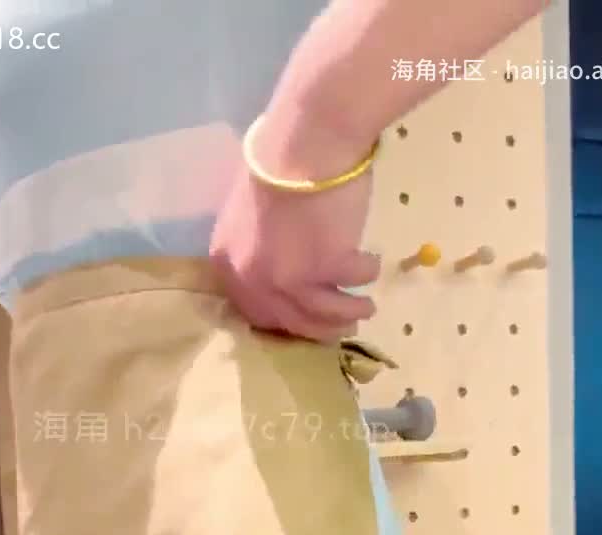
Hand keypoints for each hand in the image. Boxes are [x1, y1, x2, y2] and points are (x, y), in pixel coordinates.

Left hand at [209, 125, 379, 343]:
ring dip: (349, 313)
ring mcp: (290, 279)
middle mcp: (253, 279)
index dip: (284, 319)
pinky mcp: (327, 268)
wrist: (306, 140)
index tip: (305, 319)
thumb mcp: (248, 213)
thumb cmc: (276, 160)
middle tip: (343, 326)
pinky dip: (366, 272)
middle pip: (291, 321)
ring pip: (325, 313)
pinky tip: (373, 265)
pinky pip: (354, 280)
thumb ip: (257, 247)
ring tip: (367, 309)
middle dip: (320, 328)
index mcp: (228, 264)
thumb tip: (283, 268)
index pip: (253, 311)